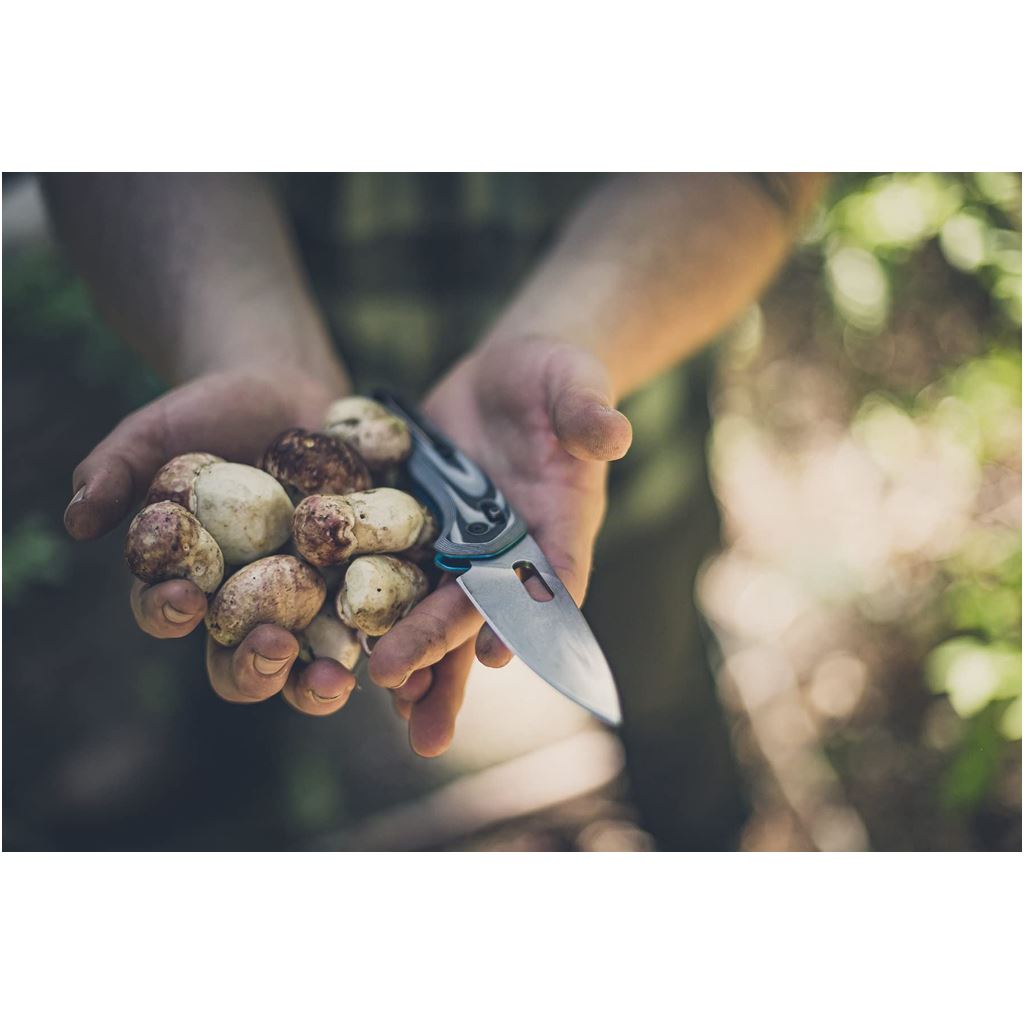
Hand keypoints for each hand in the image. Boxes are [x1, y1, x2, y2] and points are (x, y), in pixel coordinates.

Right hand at [64, 367, 358, 715]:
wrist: (288, 389)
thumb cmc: (210, 413)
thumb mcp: (157, 432)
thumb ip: (116, 470)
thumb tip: (77, 520)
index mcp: (189, 579)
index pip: (168, 611)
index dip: (168, 612)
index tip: (183, 598)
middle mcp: (247, 603)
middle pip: (240, 660)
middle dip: (252, 666)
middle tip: (272, 647)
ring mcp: (306, 600)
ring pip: (308, 662)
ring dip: (316, 679)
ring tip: (333, 676)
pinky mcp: (360, 583)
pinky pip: (371, 620)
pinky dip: (379, 634)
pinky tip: (392, 637)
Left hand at [367, 337, 632, 755]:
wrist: (504, 380)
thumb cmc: (553, 377)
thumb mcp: (572, 380)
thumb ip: (587, 409)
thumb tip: (612, 433)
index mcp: (557, 523)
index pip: (549, 578)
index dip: (526, 617)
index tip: (498, 654)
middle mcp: (511, 551)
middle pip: (480, 613)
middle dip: (447, 658)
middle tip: (416, 715)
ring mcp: (463, 548)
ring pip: (436, 614)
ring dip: (415, 665)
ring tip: (385, 712)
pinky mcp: (421, 534)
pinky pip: (395, 580)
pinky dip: (376, 617)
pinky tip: (352, 657)